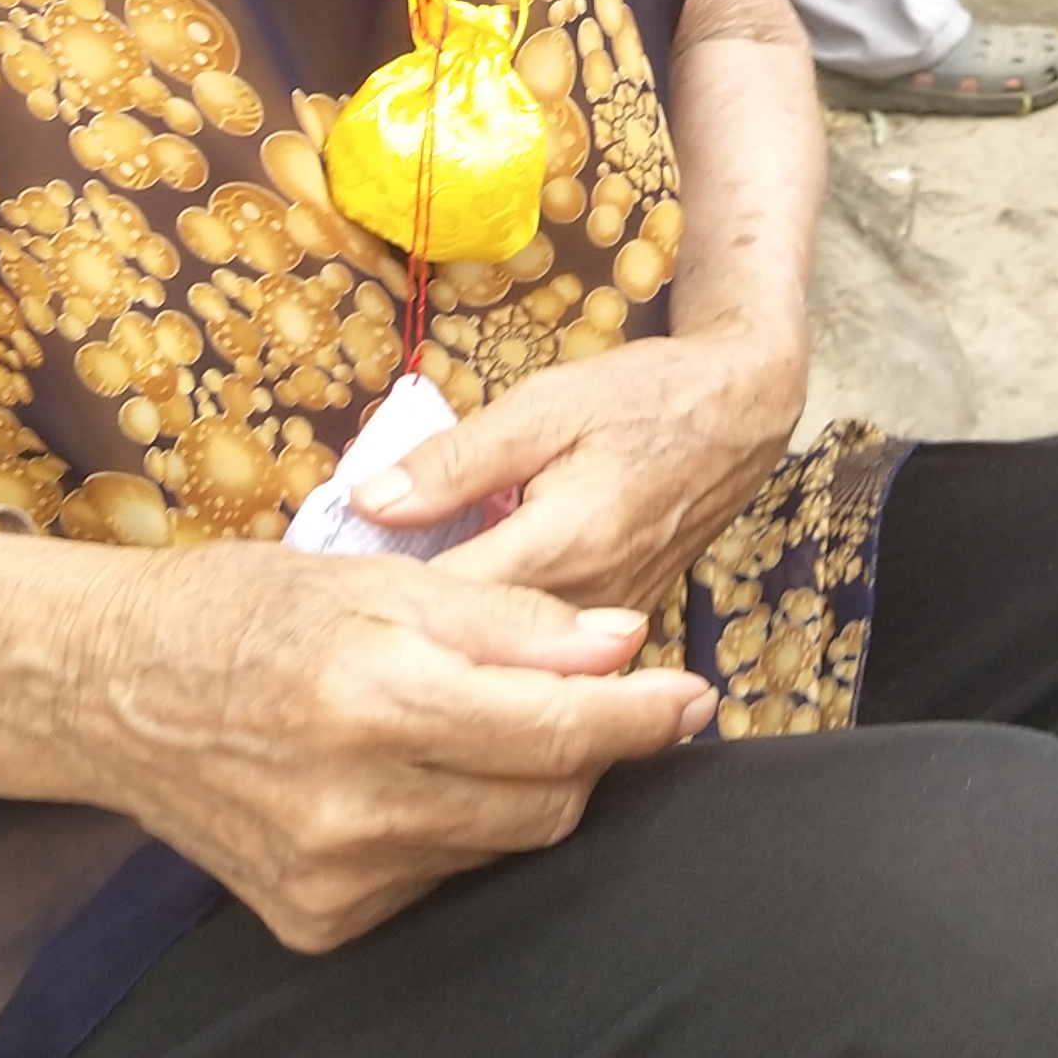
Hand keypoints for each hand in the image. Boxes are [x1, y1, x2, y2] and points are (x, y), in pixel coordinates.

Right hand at [89, 545, 715, 953]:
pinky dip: (453, 825)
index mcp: (372, 694)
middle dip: (587, 746)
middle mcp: (353, 801)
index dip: (641, 716)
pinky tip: (408, 773)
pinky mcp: (317, 920)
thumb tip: (626, 643)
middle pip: (544, 800)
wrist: (110, 690)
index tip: (695, 697)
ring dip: (520, 783)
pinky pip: (437, 876)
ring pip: (499, 845)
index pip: (554, 729)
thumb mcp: (381, 580)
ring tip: (474, 718)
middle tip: (585, 690)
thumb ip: (513, 620)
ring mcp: (332, 875)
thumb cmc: (247, 610)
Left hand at [360, 329, 802, 618]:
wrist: (742, 412)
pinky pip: (545, 654)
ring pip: (508, 661)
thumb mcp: (545, 403)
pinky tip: (454, 617)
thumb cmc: (644, 396)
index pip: (447, 605)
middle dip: (401, 635)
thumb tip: (367, 503)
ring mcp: (610, 626)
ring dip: (447, 643)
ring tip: (378, 626)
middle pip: (473, 648)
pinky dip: (494, 640)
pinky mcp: (620, 629)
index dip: (377, 606)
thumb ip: (457, 460)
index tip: (316, 600)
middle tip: (332, 619)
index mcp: (564, 544)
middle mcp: (590, 604)